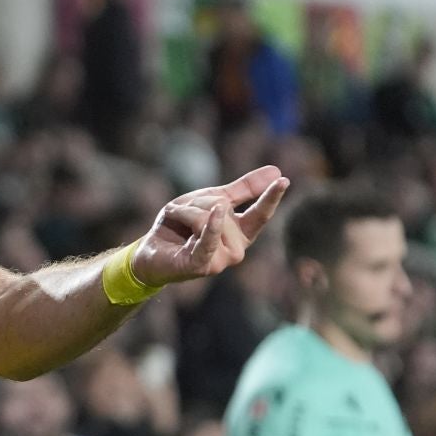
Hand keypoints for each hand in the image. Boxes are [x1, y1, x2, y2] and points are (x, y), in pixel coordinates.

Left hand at [131, 166, 288, 287]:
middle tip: (181, 212)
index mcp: (241, 234)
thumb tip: (277, 171)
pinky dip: (212, 226)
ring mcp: (221, 260)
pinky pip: (210, 240)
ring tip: (175, 220)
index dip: (271, 196)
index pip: (260, 214)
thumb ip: (243, 190)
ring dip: (185, 210)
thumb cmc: (181, 226)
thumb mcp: (212, 200)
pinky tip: (218, 213)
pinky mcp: (202, 264)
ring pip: (210, 215)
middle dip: (197, 201)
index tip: (284, 180)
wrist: (151, 251)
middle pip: (223, 206)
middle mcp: (236, 249)